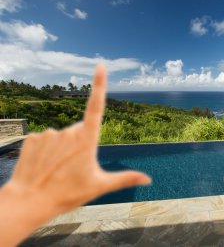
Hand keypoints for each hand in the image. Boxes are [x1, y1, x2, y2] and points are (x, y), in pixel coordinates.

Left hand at [0, 65, 150, 245]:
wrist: (29, 202)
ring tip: (58, 170)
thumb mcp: (100, 186)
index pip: (96, 106)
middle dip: (81, 144)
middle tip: (75, 168)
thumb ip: (125, 179)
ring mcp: (48, 133)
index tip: (100, 66)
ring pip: (62, 136)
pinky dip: (47, 150)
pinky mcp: (32, 138)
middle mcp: (68, 131)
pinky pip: (45, 140)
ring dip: (63, 148)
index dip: (99, 85)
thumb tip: (148, 180)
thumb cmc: (67, 194)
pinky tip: (44, 166)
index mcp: (86, 140)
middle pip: (80, 131)